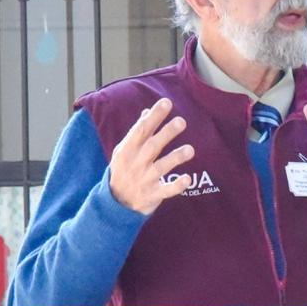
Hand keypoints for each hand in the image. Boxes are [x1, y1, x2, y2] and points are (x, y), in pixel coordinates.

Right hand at [108, 98, 196, 214]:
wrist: (115, 202)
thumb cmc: (123, 170)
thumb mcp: (124, 150)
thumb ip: (136, 132)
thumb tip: (147, 111)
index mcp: (127, 150)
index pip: (140, 130)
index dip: (154, 116)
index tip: (166, 103)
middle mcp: (136, 163)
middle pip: (152, 146)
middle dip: (166, 133)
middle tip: (181, 122)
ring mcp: (144, 180)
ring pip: (160, 167)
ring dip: (175, 158)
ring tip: (190, 150)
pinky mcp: (152, 195)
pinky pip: (165, 191)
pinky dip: (176, 186)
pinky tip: (188, 179)